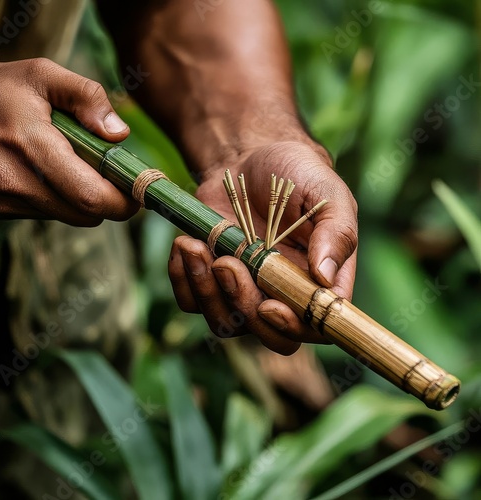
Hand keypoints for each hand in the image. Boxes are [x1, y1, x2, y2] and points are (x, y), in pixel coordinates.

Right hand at [0, 58, 138, 225]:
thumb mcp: (41, 76)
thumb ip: (86, 97)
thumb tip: (119, 133)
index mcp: (30, 144)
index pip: (91, 196)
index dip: (122, 201)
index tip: (137, 192)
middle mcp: (14, 181)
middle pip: (85, 214)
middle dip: (109, 201)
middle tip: (114, 179)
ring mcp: (2, 199)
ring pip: (69, 217)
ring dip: (84, 200)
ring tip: (74, 167)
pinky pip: (46, 215)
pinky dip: (60, 200)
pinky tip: (49, 174)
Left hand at [168, 140, 357, 354]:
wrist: (249, 158)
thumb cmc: (297, 174)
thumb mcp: (327, 194)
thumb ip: (337, 233)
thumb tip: (326, 279)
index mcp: (318, 282)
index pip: (314, 326)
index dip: (292, 327)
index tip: (269, 305)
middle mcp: (282, 294)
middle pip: (267, 334)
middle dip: (243, 306)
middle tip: (227, 263)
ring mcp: (245, 289)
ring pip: (224, 323)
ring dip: (206, 291)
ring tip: (196, 247)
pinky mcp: (211, 279)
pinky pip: (191, 301)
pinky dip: (183, 279)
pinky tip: (186, 245)